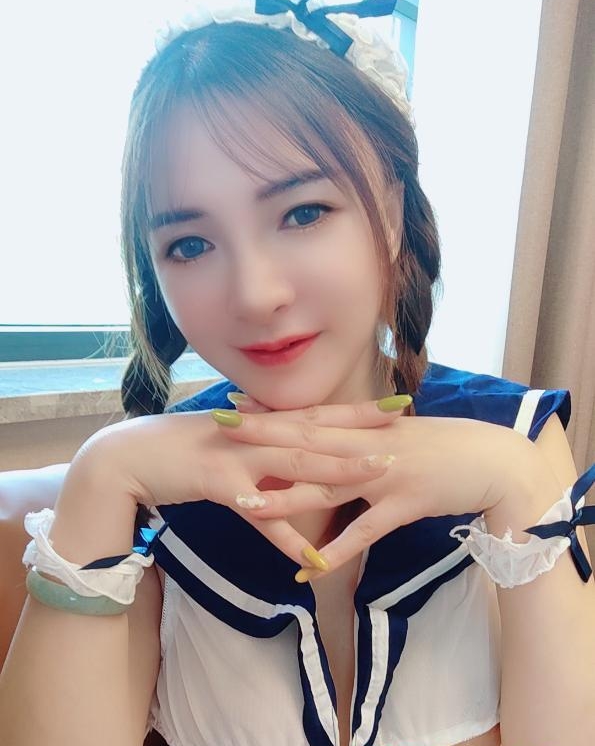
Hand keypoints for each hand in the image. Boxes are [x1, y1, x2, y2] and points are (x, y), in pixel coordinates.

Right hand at [70, 406, 398, 565]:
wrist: (132, 457)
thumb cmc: (183, 448)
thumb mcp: (231, 439)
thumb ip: (264, 442)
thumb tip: (293, 444)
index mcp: (262, 424)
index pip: (318, 414)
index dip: (357, 409)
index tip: (395, 403)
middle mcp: (257, 434)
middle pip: (318, 432)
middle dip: (362, 429)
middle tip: (404, 423)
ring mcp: (240, 457)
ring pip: (297, 465)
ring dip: (338, 471)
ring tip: (377, 474)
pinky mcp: (219, 484)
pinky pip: (260, 518)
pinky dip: (286, 538)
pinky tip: (314, 557)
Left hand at [213, 406, 547, 575]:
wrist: (493, 460)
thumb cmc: (445, 445)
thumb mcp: (399, 432)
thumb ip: (363, 435)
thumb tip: (330, 436)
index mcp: (367, 427)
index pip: (310, 417)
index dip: (272, 413)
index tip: (236, 406)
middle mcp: (369, 446)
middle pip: (308, 443)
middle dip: (262, 437)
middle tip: (221, 431)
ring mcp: (386, 474)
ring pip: (327, 486)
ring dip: (286, 495)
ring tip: (246, 502)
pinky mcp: (405, 504)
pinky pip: (366, 530)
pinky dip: (338, 550)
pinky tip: (310, 566)